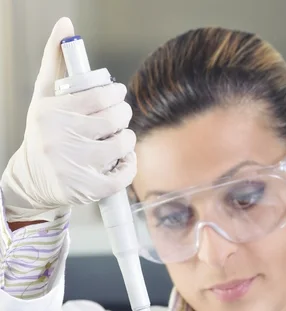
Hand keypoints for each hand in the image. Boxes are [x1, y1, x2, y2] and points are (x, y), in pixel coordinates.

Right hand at [1, 17, 135, 221]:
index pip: (98, 96)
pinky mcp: (87, 189)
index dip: (116, 94)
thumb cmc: (44, 134)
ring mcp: (74, 166)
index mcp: (52, 113)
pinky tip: (123, 159)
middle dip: (123, 115)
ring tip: (121, 138)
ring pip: (121, 145)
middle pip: (114, 119)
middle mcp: (60, 140)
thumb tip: (66, 24)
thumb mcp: (43, 97)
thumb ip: (54, 59)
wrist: (33, 180)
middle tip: (120, 116)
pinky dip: (129, 166)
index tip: (118, 94)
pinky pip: (123, 175)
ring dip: (127, 140)